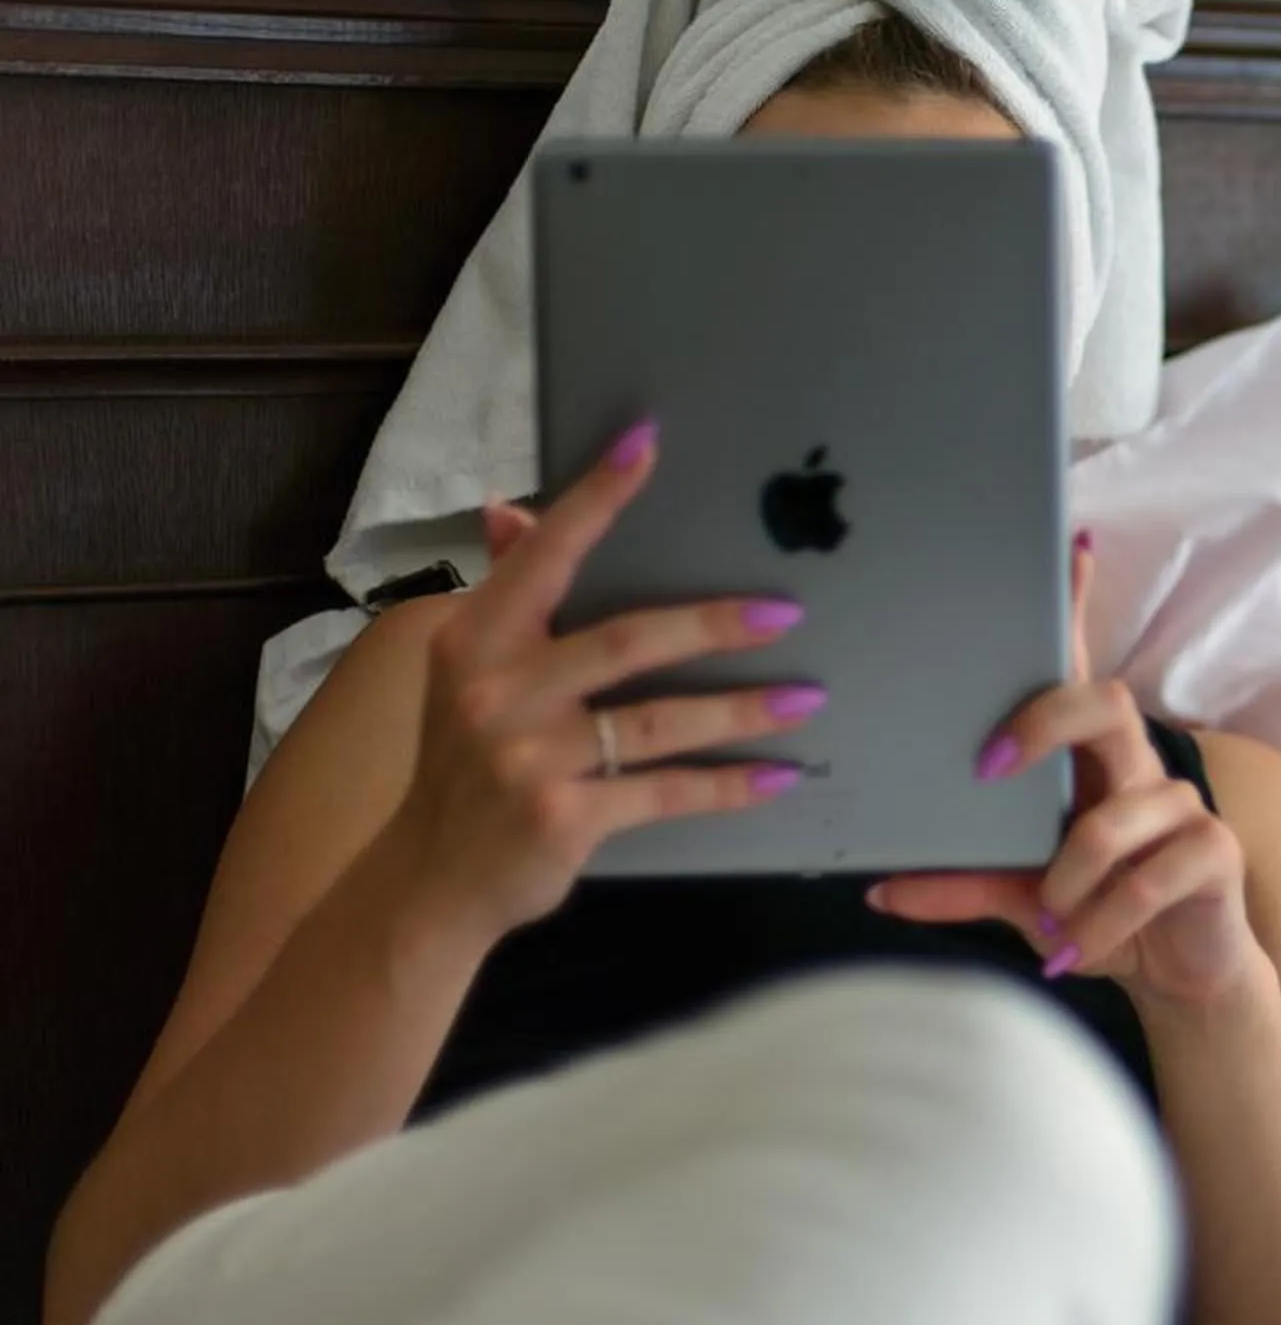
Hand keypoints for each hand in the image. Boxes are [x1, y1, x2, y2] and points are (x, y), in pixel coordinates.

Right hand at [372, 420, 823, 946]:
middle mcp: (496, 691)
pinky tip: (775, 775)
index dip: (597, 498)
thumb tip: (510, 509)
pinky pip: (666, 790)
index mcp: (475, 638)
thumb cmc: (465, 763)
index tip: (648, 444)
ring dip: (742, 710)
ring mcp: (528, 758)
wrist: (430, 880)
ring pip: (658, 721)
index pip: (546, 556)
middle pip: (627, 640)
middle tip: (785, 612)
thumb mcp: (466, 673)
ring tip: (806, 698)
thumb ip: (504, 591)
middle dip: (713, 624)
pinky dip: (727, 785)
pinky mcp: (562, 817)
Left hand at [869, 534, 1262, 1011]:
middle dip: (1044, 723)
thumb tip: (881, 888)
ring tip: (1049, 925)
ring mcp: (1180, 805)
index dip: (1079, 605)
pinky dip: (1099, 924)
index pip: (1079, 670)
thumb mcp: (1020, 899)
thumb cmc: (1098, 915)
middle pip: (1103, 702)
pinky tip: (1077, 951)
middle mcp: (1137, 766)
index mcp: (1089, 762)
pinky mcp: (1214, 852)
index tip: (1071, 546)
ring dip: (1063, 882)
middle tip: (990, 767)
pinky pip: (1146, 880)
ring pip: (1111, 820)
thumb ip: (962, 883)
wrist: (1179, 976)